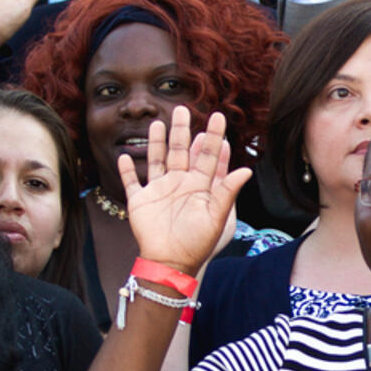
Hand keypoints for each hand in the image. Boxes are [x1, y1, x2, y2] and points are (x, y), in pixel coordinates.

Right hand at [119, 109, 252, 272]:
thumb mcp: (216, 217)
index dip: (213, 137)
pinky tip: (124, 156)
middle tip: (183, 108)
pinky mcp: (140, 201)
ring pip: (157, 160)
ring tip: (157, 123)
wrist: (171, 262)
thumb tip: (247, 170)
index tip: (218, 116)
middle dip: (182, 131)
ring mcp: (159, 191)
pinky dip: (127, 170)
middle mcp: (179, 184)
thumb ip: (228, 192)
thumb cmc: (197, 242)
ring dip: (156, 142)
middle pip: (180, 151)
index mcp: (199, 186)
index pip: (208, 156)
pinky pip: (132, 182)